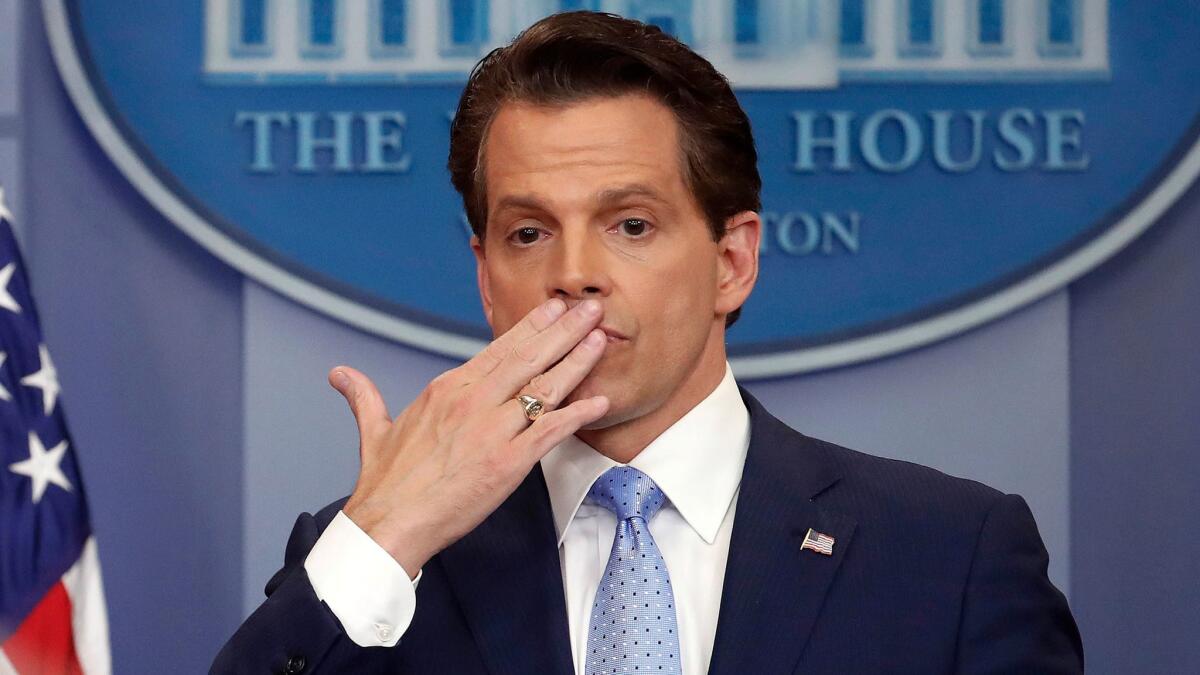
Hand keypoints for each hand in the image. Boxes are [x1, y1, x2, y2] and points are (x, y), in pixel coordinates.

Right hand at [329, 298, 609, 576]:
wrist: (388, 525)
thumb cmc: (384, 484)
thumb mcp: (375, 430)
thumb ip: (364, 396)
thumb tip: (340, 375)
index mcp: (446, 389)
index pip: (499, 349)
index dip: (532, 327)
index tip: (555, 309)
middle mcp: (472, 401)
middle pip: (528, 357)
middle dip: (565, 331)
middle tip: (592, 308)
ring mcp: (491, 429)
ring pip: (545, 387)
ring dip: (578, 361)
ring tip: (602, 338)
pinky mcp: (507, 462)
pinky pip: (551, 431)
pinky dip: (578, 415)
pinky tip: (601, 401)